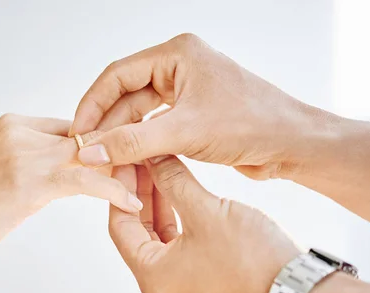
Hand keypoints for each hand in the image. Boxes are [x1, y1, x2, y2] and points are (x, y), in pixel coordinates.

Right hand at [0, 114, 142, 272]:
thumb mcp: (1, 174)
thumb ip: (34, 164)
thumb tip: (69, 171)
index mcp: (13, 125)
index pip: (73, 127)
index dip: (102, 145)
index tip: (126, 162)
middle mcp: (20, 131)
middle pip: (86, 135)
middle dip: (118, 154)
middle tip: (147, 170)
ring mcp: (23, 153)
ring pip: (90, 153)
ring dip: (122, 170)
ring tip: (146, 186)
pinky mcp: (28, 181)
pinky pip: (84, 179)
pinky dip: (112, 189)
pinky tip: (130, 202)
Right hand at [70, 33, 336, 180]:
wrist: (292, 145)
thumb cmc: (251, 124)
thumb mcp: (184, 132)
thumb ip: (132, 142)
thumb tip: (89, 151)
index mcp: (177, 55)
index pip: (118, 75)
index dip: (93, 104)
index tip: (77, 132)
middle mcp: (180, 68)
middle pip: (127, 94)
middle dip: (107, 124)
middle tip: (87, 152)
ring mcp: (187, 91)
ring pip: (140, 113)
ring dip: (123, 136)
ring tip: (103, 160)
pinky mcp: (194, 114)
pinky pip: (156, 127)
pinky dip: (141, 143)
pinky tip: (127, 160)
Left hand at [109, 156, 300, 292]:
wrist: (296, 290)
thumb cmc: (251, 256)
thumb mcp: (205, 210)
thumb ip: (173, 180)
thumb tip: (153, 157)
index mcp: (152, 276)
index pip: (120, 226)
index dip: (120, 189)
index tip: (123, 160)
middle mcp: (161, 286)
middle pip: (139, 232)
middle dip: (140, 194)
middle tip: (141, 160)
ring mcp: (182, 286)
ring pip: (160, 237)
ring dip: (159, 204)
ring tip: (159, 168)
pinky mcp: (202, 281)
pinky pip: (179, 245)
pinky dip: (177, 218)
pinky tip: (180, 190)